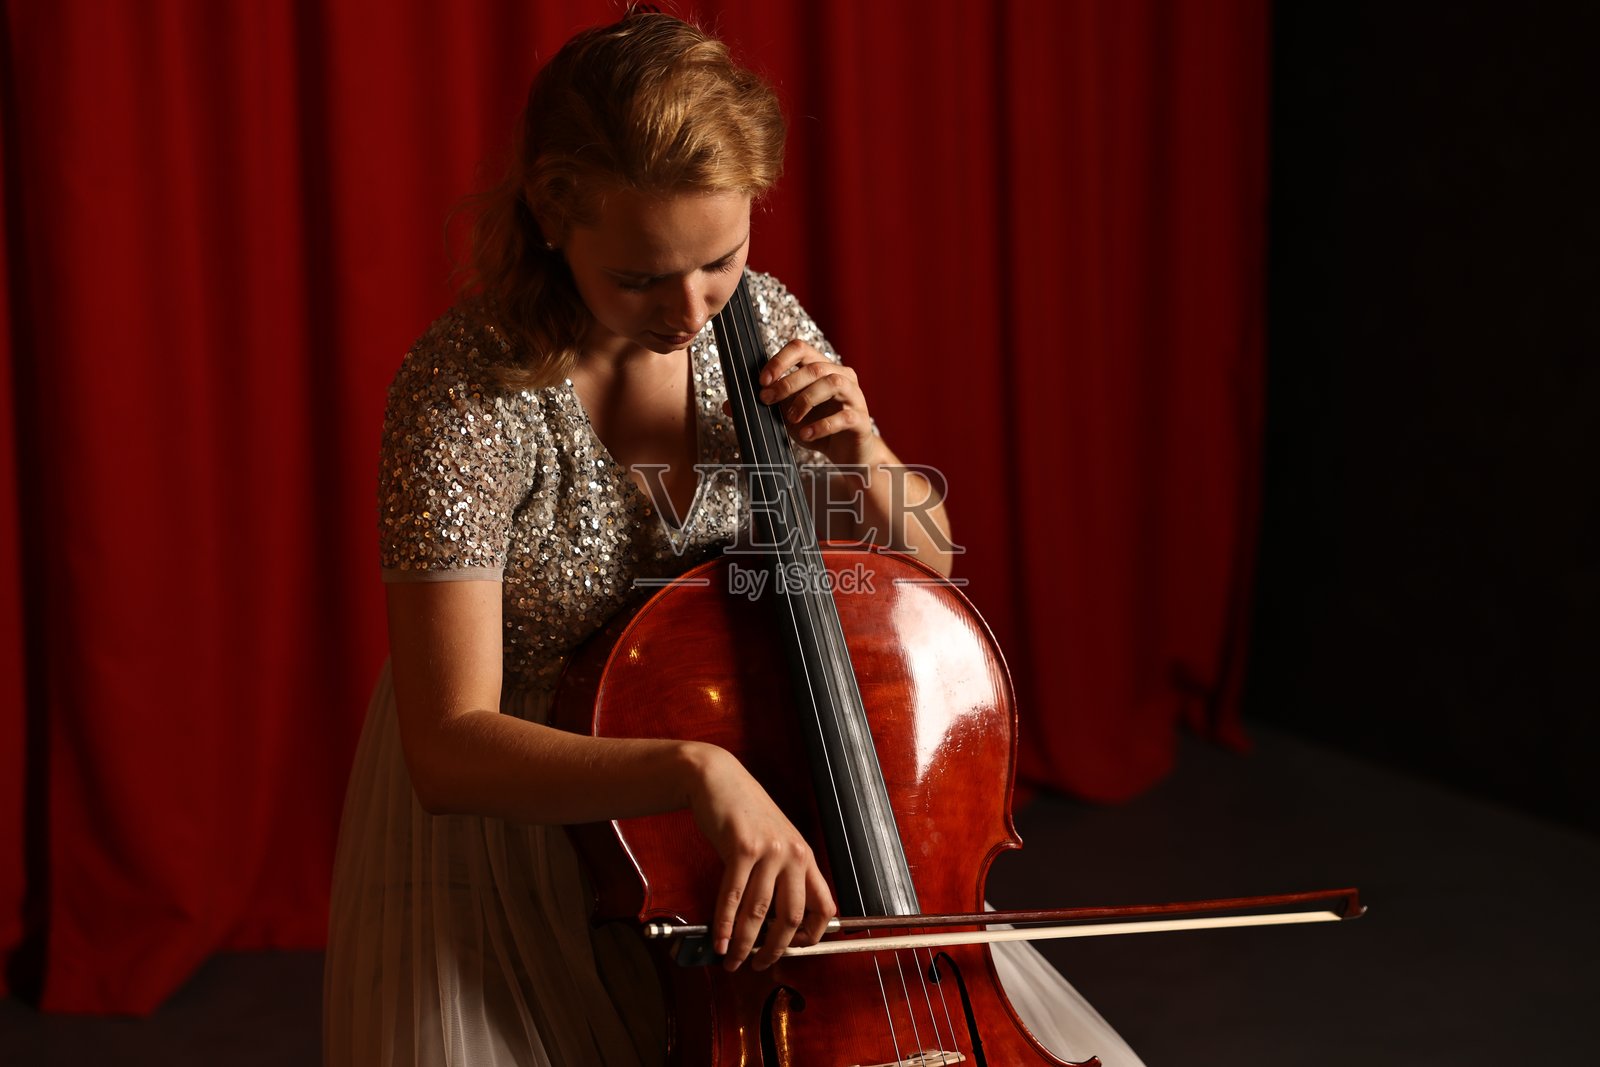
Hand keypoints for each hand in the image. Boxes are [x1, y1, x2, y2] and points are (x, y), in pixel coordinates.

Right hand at [685, 744, 835, 970]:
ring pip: (759, 912)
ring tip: (733, 960)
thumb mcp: (776, 841)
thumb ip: (781, 873)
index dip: (813, 935)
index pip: (824, 906)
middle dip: (774, 949)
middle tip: (758, 965)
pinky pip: (732, 897)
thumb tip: (773, 920)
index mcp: (805, 856)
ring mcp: (769, 851)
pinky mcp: (741, 848)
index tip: (795, 949)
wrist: (719, 779)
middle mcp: (793, 854)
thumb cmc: (745, 812)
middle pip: (791, 917)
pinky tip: (719, 941)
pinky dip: (724, 926)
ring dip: (744, 944)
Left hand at [755, 339, 876, 466]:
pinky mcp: (860, 420)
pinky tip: (806, 433)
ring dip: (805, 400)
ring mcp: (854, 396)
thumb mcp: (786, 416)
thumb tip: (729, 406)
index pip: (801, 348)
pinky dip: (821, 425)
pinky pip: (843, 416)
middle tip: (766, 400)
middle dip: (786, 384)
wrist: (848, 455)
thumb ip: (764, 407)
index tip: (762, 380)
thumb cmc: (817, 429)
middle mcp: (841, 376)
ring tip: (789, 419)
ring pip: (832, 383)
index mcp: (822, 368)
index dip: (780, 360)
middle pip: (814, 367)